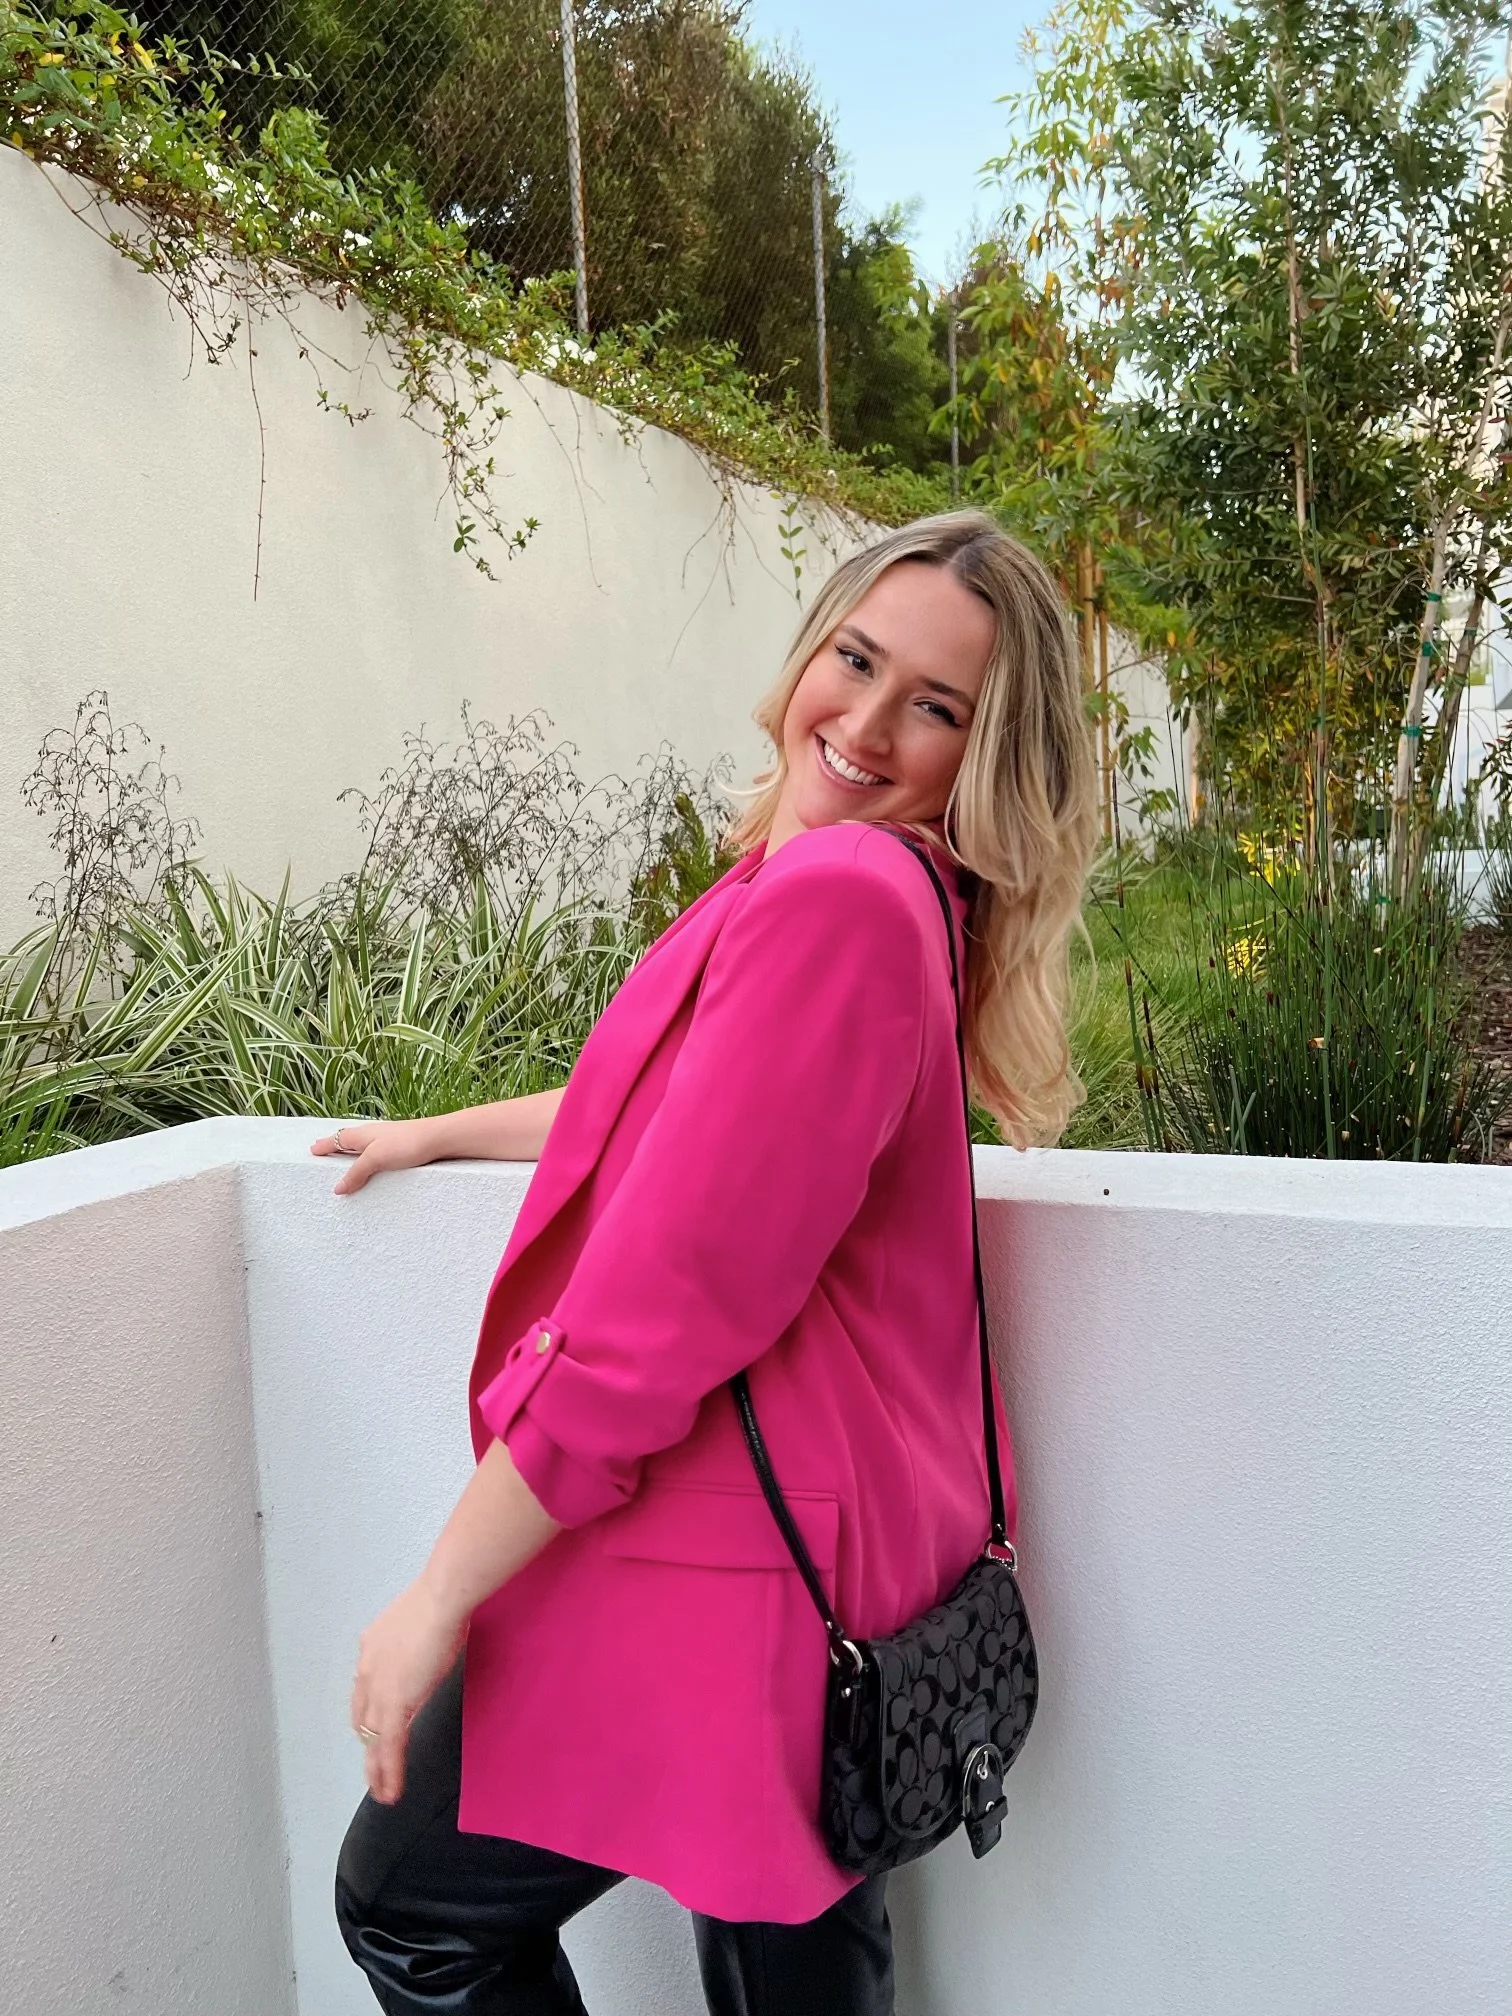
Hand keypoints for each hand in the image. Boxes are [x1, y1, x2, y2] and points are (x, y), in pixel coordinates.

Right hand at [311, 1118, 439, 1194]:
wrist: (440, 1138)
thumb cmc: (407, 1143)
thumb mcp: (376, 1159)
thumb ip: (356, 1173)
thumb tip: (338, 1188)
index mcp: (363, 1134)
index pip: (337, 1139)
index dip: (325, 1145)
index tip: (313, 1149)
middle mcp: (374, 1134)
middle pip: (349, 1139)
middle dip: (336, 1144)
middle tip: (324, 1149)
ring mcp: (388, 1139)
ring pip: (364, 1144)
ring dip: (352, 1150)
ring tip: (346, 1156)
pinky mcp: (402, 1147)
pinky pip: (378, 1151)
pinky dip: (369, 1156)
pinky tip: (376, 1162)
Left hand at [350, 1578, 467, 1803]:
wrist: (441, 1601)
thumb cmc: (442, 1603)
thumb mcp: (420, 1625)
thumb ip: (415, 1644)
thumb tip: (426, 1651)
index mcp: (371, 1647)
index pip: (365, 1690)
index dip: (369, 1714)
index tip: (376, 1730)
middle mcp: (367, 1670)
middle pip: (363, 1719)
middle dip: (369, 1746)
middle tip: (375, 1770)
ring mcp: (378, 1689)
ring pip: (373, 1740)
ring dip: (376, 1769)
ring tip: (382, 1791)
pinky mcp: (394, 1706)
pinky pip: (389, 1748)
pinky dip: (389, 1772)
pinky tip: (392, 1791)